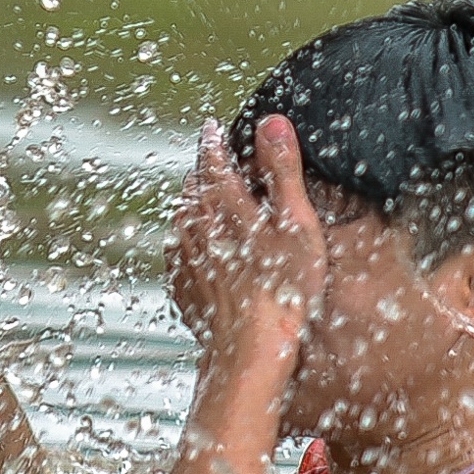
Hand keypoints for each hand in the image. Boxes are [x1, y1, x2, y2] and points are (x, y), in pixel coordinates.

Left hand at [169, 116, 325, 360]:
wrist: (250, 351)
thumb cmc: (282, 291)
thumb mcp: (296, 224)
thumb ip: (282, 170)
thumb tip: (272, 122)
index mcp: (222, 204)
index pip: (212, 159)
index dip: (215, 141)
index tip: (214, 128)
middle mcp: (194, 226)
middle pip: (193, 187)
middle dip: (203, 171)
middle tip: (212, 162)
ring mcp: (183, 258)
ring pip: (182, 217)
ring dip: (192, 203)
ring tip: (204, 201)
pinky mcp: (181, 285)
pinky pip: (178, 251)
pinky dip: (187, 240)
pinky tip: (197, 247)